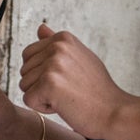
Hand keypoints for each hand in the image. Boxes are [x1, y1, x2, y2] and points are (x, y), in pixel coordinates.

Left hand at [18, 23, 137, 139]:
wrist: (115, 112)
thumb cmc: (98, 90)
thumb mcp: (80, 58)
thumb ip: (58, 45)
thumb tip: (40, 28)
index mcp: (63, 38)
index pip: (28, 55)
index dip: (43, 73)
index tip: (67, 79)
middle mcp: (58, 46)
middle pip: (24, 71)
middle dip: (40, 86)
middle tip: (69, 90)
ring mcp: (54, 64)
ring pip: (24, 86)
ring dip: (43, 97)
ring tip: (68, 97)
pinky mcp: (50, 83)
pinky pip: (28, 100)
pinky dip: (44, 108)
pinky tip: (66, 105)